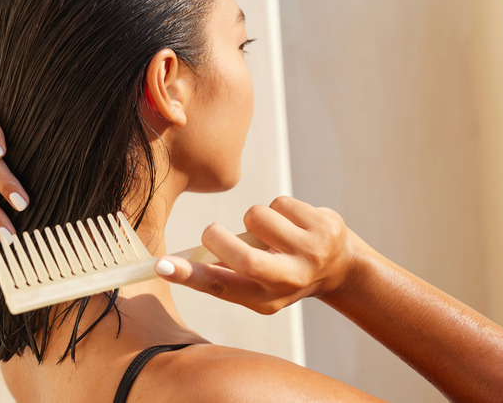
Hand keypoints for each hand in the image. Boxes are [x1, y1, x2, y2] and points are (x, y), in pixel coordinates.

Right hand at [155, 196, 357, 313]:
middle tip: (213, 233)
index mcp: (266, 299)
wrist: (341, 266)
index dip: (190, 277)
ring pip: (256, 216)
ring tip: (269, 231)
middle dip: (218, 237)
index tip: (162, 265)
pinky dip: (278, 208)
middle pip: (244, 257)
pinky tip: (291, 222)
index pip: (223, 289)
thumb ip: (225, 273)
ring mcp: (311, 253)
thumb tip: (179, 260)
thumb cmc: (284, 272)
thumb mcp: (257, 285)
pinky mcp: (325, 226)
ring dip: (254, 218)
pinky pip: (279, 203)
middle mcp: (290, 281)